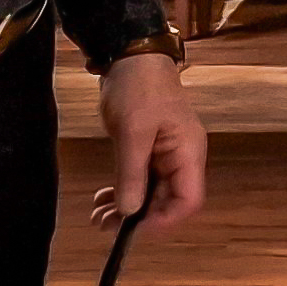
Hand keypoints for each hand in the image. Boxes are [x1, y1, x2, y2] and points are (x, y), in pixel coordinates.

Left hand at [92, 51, 206, 229]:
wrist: (131, 55)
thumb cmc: (138, 88)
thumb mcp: (132, 132)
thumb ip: (132, 174)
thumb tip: (130, 212)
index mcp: (188, 152)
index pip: (188, 201)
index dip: (164, 221)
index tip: (132, 230)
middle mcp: (182, 157)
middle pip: (169, 201)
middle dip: (138, 218)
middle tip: (103, 226)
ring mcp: (167, 153)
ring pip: (153, 193)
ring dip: (128, 207)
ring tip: (98, 216)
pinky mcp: (151, 148)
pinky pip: (142, 179)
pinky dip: (124, 191)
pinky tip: (104, 197)